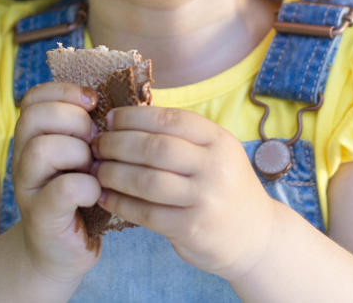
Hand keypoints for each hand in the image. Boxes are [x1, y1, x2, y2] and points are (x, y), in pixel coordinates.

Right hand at [11, 82, 102, 280]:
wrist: (61, 251)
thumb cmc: (79, 195)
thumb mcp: (80, 154)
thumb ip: (88, 127)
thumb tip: (119, 98)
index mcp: (31, 137)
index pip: (34, 97)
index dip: (65, 92)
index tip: (93, 103)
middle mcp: (21, 158)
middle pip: (35, 117)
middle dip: (74, 121)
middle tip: (93, 142)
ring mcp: (28, 188)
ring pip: (42, 149)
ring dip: (78, 153)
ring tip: (93, 169)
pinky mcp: (41, 217)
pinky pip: (63, 188)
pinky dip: (87, 187)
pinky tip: (95, 193)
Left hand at [91, 106, 278, 278]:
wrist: (256, 235)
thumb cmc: (225, 186)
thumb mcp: (216, 153)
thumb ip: (181, 137)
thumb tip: (126, 120)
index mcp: (219, 140)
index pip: (170, 119)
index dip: (134, 117)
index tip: (110, 120)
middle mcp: (214, 166)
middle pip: (155, 148)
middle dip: (117, 144)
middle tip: (96, 145)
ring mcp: (204, 199)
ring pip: (146, 180)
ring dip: (113, 173)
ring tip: (97, 169)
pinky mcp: (192, 229)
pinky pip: (146, 213)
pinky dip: (120, 203)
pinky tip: (104, 197)